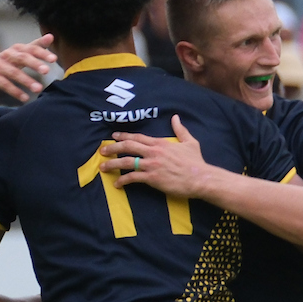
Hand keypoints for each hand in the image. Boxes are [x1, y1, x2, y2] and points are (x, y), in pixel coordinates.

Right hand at [0, 34, 54, 101]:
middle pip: (22, 58)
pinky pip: (4, 84)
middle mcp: (7, 55)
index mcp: (16, 49)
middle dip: (34, 64)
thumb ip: (35, 46)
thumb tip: (51, 36)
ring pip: (14, 73)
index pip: (30, 48)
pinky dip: (15, 91)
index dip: (42, 53)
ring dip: (26, 81)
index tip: (54, 59)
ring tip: (39, 88)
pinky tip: (25, 98)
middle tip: (47, 71)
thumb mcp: (20, 53)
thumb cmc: (6, 62)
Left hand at [98, 115, 216, 196]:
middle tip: (102, 151)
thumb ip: (180, 130)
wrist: (200, 178)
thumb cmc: (195, 162)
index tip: (114, 136)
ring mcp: (151, 165)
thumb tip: (175, 117)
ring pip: (127, 162)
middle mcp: (153, 152)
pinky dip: (123, 181)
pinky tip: (117, 184)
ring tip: (103, 167)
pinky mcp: (152, 178)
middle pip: (128, 147)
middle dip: (113, 148)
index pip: (138, 137)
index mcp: (160, 143)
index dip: (124, 136)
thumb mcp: (189, 142)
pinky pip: (133, 178)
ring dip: (112, 164)